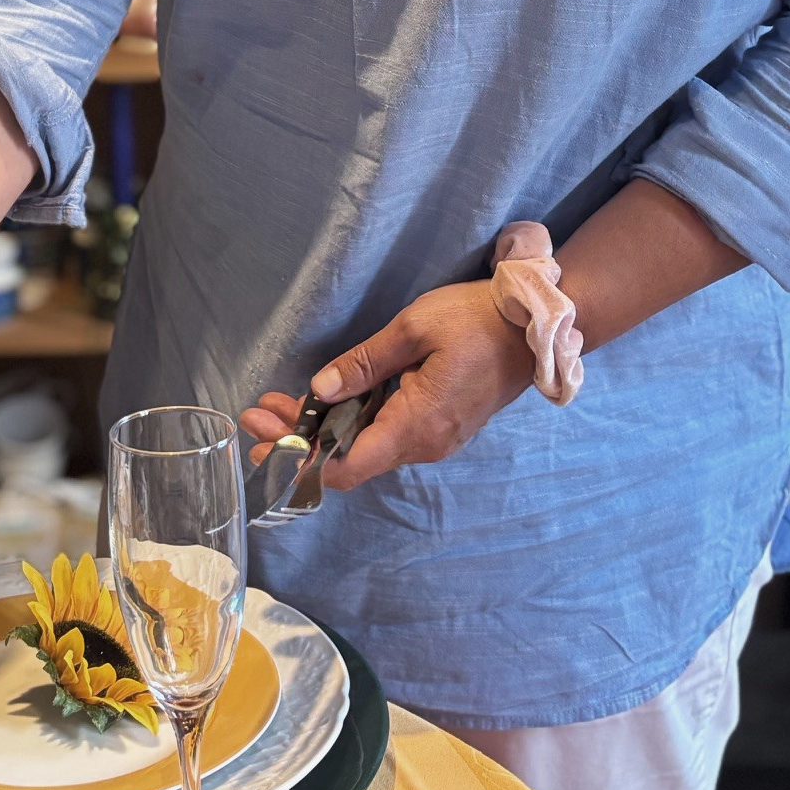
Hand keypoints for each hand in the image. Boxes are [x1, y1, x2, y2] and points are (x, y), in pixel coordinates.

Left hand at [235, 281, 533, 491]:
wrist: (534, 326)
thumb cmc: (475, 320)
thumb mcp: (413, 329)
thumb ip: (363, 363)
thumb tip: (318, 391)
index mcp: (416, 426)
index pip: (347, 468)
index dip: (300, 462)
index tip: (264, 443)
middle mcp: (425, 445)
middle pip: (349, 459)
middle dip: (298, 440)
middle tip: (255, 417)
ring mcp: (436, 439)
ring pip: (367, 447)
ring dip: (322, 429)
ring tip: (280, 405)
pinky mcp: (441, 427)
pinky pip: (388, 435)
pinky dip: (351, 422)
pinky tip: (326, 403)